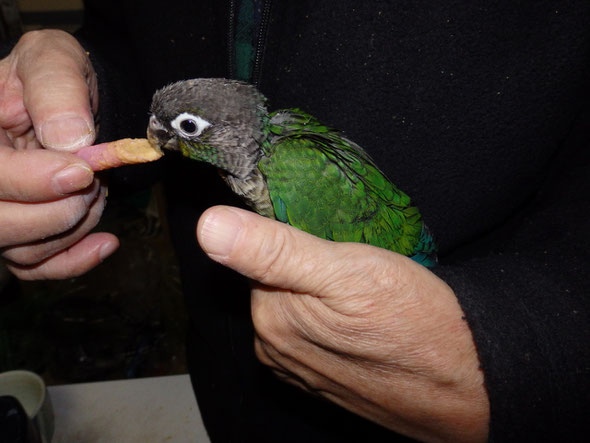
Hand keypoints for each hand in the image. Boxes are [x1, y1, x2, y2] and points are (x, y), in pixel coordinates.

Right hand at [0, 30, 117, 278]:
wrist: (78, 102)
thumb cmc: (58, 77)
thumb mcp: (54, 60)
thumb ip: (56, 90)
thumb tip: (69, 140)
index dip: (28, 180)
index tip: (81, 171)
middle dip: (56, 210)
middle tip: (93, 182)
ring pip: (21, 249)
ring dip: (74, 226)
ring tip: (98, 190)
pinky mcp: (20, 233)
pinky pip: (37, 266)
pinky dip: (74, 260)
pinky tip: (105, 243)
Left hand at [197, 206, 489, 442]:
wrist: (468, 383)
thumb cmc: (412, 321)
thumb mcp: (343, 270)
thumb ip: (273, 250)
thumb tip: (208, 226)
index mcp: (271, 320)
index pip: (258, 259)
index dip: (291, 240)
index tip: (326, 238)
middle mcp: (276, 351)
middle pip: (275, 285)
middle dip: (305, 267)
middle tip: (350, 262)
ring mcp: (301, 371)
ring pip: (297, 309)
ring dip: (320, 294)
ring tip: (363, 291)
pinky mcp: (326, 382)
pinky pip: (316, 335)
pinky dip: (332, 320)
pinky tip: (364, 319)